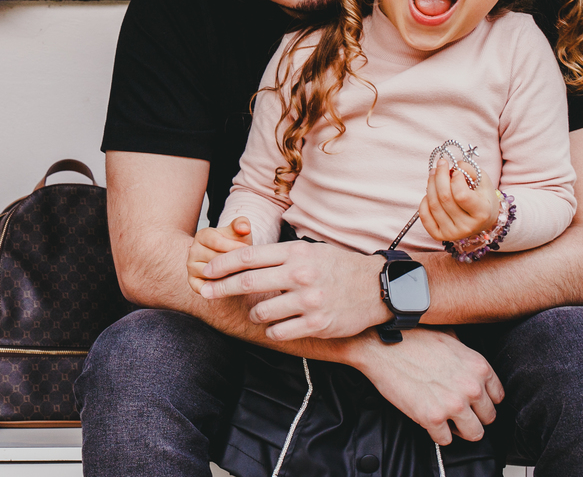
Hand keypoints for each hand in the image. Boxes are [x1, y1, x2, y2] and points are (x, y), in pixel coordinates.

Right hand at [188, 216, 251, 294]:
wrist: (230, 263)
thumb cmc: (235, 246)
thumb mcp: (240, 234)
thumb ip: (242, 225)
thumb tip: (244, 227)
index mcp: (202, 235)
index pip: (217, 242)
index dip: (235, 248)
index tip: (249, 252)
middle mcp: (193, 250)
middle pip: (215, 259)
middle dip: (234, 263)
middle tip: (249, 267)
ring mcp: (191, 267)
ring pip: (211, 275)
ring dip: (228, 277)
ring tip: (242, 276)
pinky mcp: (193, 283)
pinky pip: (206, 288)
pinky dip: (219, 289)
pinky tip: (231, 286)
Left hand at [199, 240, 388, 339]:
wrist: (376, 288)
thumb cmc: (338, 267)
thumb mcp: (310, 251)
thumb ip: (279, 256)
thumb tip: (242, 258)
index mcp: (295, 253)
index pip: (248, 257)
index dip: (221, 264)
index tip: (206, 271)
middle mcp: (300, 275)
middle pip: (247, 282)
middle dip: (220, 288)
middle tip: (205, 292)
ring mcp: (309, 301)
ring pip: (262, 312)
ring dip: (252, 314)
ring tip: (256, 313)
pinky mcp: (317, 324)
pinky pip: (280, 332)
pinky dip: (271, 330)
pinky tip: (274, 326)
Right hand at [352, 327, 503, 444]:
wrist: (379, 346)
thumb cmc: (410, 338)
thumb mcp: (448, 336)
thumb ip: (466, 353)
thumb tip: (469, 363)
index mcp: (479, 367)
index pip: (497, 397)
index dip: (483, 401)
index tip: (471, 402)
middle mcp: (471, 387)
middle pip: (488, 418)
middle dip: (473, 417)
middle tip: (456, 412)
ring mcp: (453, 404)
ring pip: (474, 434)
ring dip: (459, 430)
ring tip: (445, 420)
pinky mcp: (432, 417)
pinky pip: (445, 440)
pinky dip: (436, 434)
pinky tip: (427, 421)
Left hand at [419, 157, 499, 242]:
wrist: (482, 219)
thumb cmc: (482, 197)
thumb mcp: (482, 181)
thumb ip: (470, 170)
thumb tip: (455, 165)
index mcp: (482, 213)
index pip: (461, 195)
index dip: (456, 179)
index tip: (456, 170)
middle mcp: (467, 227)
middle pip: (444, 198)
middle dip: (439, 176)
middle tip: (441, 164)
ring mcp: (452, 233)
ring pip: (433, 204)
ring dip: (430, 184)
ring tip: (434, 173)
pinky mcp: (439, 235)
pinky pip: (424, 215)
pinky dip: (424, 200)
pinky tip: (430, 193)